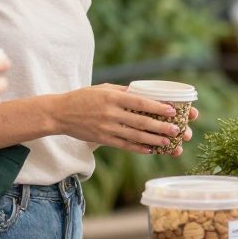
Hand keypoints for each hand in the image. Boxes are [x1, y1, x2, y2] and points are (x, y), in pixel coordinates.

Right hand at [52, 84, 193, 154]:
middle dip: (161, 127)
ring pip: (135, 136)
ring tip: (168, 143)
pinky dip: (138, 148)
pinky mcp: (102, 139)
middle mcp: (111, 113)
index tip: (172, 110)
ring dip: (154, 140)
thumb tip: (145, 93)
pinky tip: (151, 150)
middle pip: (141, 122)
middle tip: (177, 130)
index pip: (139, 102)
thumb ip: (124, 91)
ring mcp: (106, 127)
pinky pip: (124, 145)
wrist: (59, 113)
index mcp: (112, 97)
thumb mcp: (103, 88)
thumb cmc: (83, 97)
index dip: (157, 107)